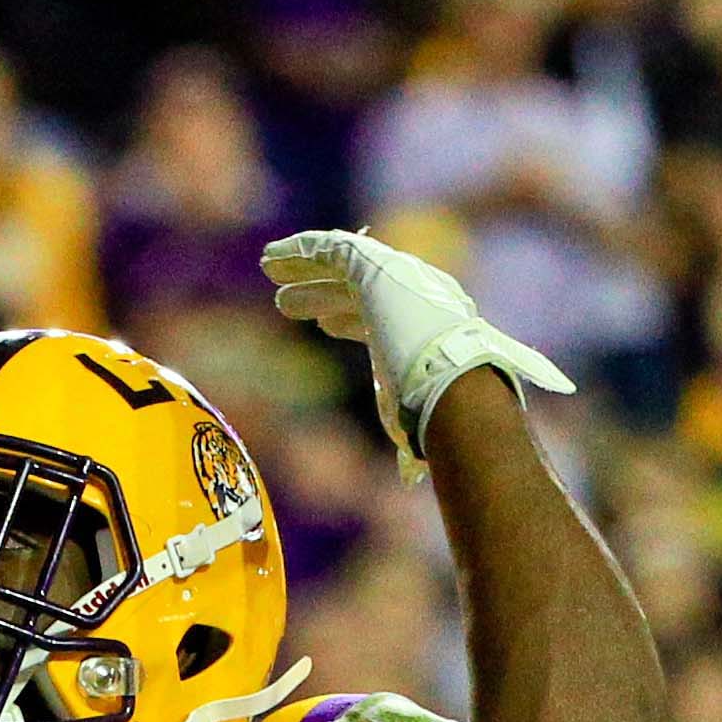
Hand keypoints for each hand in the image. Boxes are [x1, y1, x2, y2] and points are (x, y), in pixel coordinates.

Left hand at [263, 228, 573, 465]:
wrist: (453, 380)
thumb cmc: (440, 410)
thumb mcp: (418, 417)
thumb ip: (412, 437)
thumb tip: (413, 473)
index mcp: (430, 326)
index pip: (383, 318)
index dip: (350, 319)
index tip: (325, 326)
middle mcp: (417, 295)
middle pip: (360, 290)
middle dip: (322, 293)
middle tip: (286, 303)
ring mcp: (397, 278)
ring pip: (342, 266)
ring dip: (305, 270)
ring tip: (269, 271)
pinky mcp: (375, 265)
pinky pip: (331, 248)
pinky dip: (301, 251)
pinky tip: (273, 257)